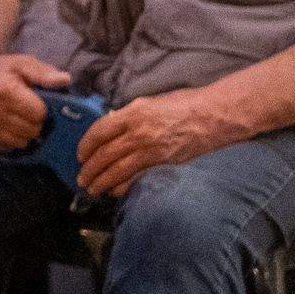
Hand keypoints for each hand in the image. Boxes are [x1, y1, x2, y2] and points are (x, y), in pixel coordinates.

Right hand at [0, 54, 69, 150]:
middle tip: (28, 111)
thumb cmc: (5, 70)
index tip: (36, 101)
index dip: (42, 108)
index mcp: (4, 90)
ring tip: (18, 117)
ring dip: (24, 132)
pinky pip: (7, 146)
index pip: (38, 114)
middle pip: (31, 130)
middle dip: (35, 122)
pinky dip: (11, 138)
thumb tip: (65, 80)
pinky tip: (7, 124)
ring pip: (21, 141)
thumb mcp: (25, 64)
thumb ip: (44, 73)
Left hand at [76, 88, 241, 196]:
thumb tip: (109, 124)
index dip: (85, 145)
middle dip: (89, 168)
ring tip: (92, 188)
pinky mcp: (164, 164)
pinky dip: (122, 187)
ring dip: (101, 182)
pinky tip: (114, 191)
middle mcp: (139, 132)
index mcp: (133, 113)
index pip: (99, 131)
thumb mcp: (151, 102)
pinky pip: (137, 179)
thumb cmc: (183, 104)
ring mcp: (152, 150)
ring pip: (117, 170)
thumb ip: (128, 114)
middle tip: (82, 178)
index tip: (80, 154)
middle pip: (105, 154)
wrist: (214, 116)